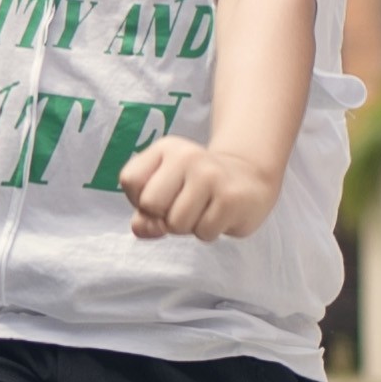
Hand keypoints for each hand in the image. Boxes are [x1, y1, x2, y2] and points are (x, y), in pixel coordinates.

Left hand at [117, 134, 274, 242]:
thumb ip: (145, 212)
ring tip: (204, 210)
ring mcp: (210, 175)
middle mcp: (187, 156)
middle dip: (163, 216)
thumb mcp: (167, 189)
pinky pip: (203, 233)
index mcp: (165, 148)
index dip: (139, 200)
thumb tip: (141, 229)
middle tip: (184, 207)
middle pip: (150, 204)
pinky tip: (220, 215)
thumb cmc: (198, 187)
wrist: (250, 178)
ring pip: (176, 223)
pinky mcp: (230, 198)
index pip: (130, 180)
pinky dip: (209, 232)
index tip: (162, 197)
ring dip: (188, 227)